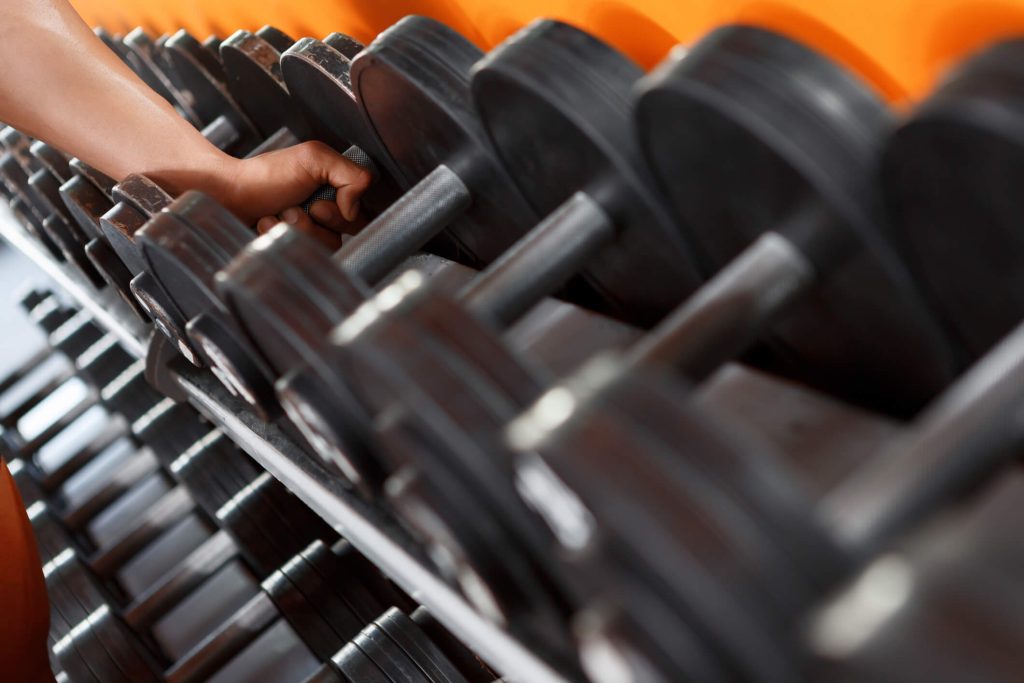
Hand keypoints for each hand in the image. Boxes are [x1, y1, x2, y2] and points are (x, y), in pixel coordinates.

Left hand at [213, 141, 372, 248]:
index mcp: (339, 192)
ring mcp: (312, 234)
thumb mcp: (314, 158)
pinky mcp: (296, 250)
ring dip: (296, 230)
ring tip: (276, 215)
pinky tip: (266, 226)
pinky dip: (281, 239)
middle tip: (292, 207)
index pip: (364, 215)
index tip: (318, 205)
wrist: (228, 193)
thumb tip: (355, 211)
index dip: (343, 216)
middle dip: (316, 223)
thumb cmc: (267, 175)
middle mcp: (330, 215)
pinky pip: (303, 257)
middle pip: (347, 236)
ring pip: (326, 248)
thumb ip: (352, 175)